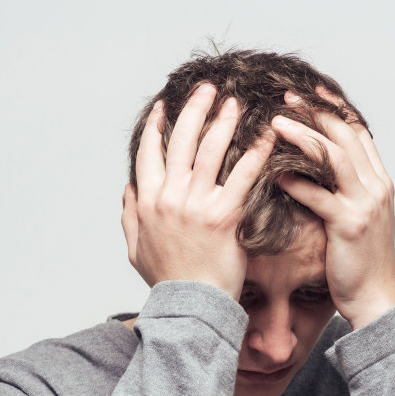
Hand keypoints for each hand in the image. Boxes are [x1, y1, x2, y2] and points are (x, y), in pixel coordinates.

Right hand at [121, 83, 276, 300]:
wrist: (189, 307)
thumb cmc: (166, 281)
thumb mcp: (135, 249)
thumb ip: (130, 215)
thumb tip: (127, 188)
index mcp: (147, 201)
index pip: (149, 152)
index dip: (157, 126)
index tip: (166, 106)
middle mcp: (169, 197)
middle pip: (182, 140)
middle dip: (195, 108)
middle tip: (208, 88)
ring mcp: (196, 205)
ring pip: (211, 150)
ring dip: (224, 120)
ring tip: (235, 102)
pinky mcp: (224, 217)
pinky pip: (243, 176)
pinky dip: (256, 153)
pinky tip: (267, 137)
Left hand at [271, 85, 394, 328]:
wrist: (376, 298)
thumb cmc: (359, 263)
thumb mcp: (357, 219)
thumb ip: (343, 192)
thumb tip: (314, 171)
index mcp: (379, 182)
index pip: (358, 132)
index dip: (333, 108)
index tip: (309, 91)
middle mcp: (376, 187)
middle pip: (346, 135)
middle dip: (315, 112)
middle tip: (285, 97)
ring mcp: (365, 205)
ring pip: (334, 157)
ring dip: (304, 137)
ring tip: (276, 123)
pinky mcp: (349, 225)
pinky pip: (319, 196)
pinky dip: (296, 182)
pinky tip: (274, 173)